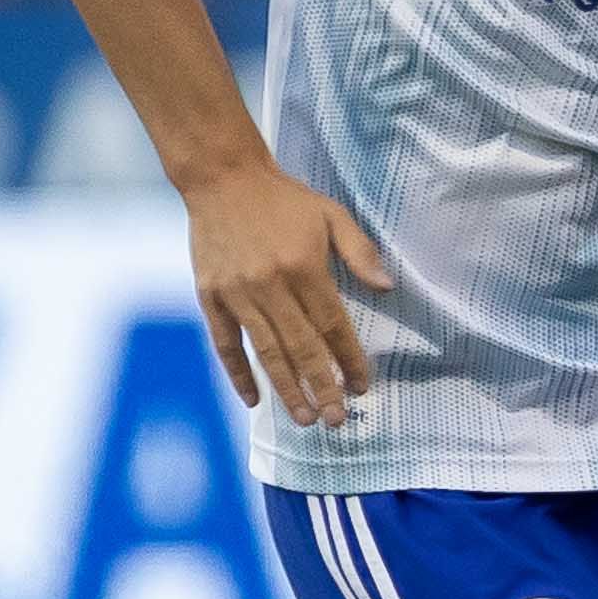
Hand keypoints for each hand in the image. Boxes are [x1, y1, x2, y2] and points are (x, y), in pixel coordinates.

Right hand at [188, 158, 393, 426]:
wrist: (222, 178)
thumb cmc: (283, 199)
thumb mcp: (331, 214)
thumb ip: (360, 252)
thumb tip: (388, 288)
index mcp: (304, 266)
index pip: (333, 325)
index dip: (350, 359)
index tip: (363, 386)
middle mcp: (270, 284)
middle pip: (302, 347)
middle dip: (322, 388)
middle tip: (337, 420)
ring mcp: (236, 293)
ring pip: (266, 352)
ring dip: (287, 389)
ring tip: (305, 419)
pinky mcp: (209, 296)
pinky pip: (225, 344)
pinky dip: (238, 374)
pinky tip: (254, 400)